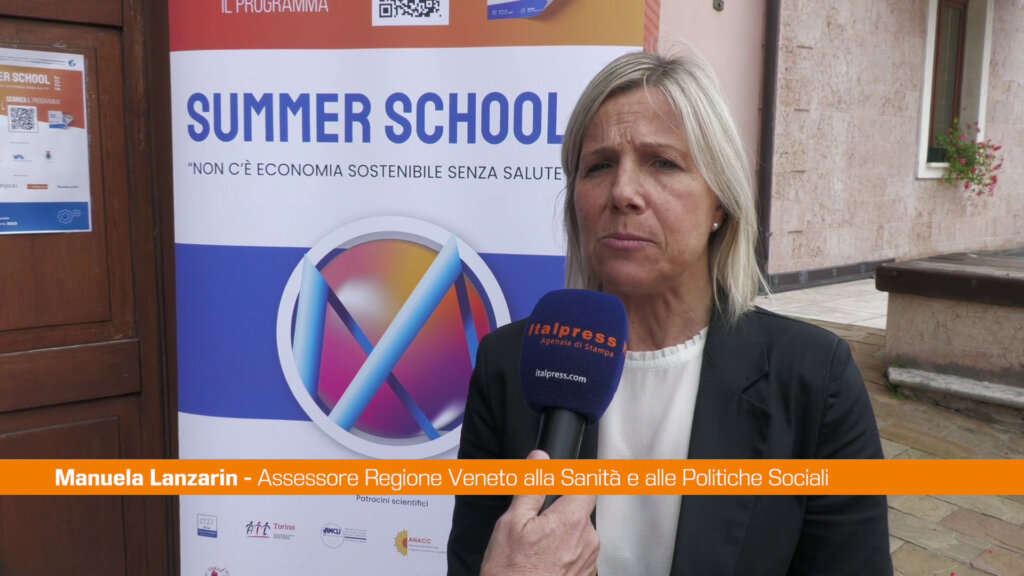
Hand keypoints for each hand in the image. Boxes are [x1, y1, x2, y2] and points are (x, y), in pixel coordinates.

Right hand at [480, 450, 598, 575]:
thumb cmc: (511, 573)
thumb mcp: (511, 522)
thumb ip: (531, 487)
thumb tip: (539, 459)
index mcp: (571, 520)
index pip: (587, 483)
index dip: (574, 478)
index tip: (562, 481)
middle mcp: (588, 540)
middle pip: (579, 511)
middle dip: (559, 513)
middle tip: (534, 526)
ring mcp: (589, 561)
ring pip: (578, 533)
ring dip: (561, 536)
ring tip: (535, 550)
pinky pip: (578, 554)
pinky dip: (563, 555)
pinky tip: (542, 563)